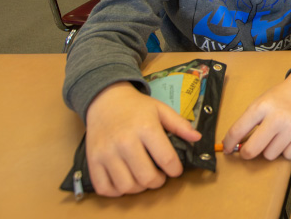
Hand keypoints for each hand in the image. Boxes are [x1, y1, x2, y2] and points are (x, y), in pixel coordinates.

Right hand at [84, 81, 201, 196]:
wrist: (105, 100)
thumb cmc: (136, 107)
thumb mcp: (161, 109)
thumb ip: (180, 124)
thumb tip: (197, 138)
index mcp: (145, 127)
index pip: (166, 159)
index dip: (175, 169)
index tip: (175, 170)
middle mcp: (125, 141)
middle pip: (146, 177)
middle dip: (158, 181)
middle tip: (160, 175)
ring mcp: (106, 153)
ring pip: (126, 186)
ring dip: (139, 188)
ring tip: (143, 178)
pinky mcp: (92, 161)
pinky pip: (105, 188)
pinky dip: (117, 191)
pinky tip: (125, 181)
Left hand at [222, 65, 290, 160]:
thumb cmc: (281, 97)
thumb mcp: (261, 102)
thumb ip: (248, 122)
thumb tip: (235, 146)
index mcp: (262, 106)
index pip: (237, 131)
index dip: (228, 143)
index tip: (227, 148)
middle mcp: (277, 117)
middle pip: (252, 150)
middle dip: (246, 153)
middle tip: (248, 150)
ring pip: (270, 155)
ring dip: (269, 149)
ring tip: (275, 136)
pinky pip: (287, 156)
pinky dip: (285, 150)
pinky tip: (288, 138)